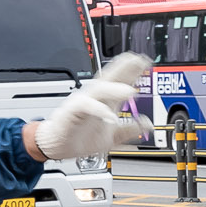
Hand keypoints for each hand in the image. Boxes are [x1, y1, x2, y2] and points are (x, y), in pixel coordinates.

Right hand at [31, 54, 149, 161]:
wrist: (58, 146)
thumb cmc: (80, 137)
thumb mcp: (112, 137)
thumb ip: (129, 130)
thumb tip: (147, 126)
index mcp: (106, 100)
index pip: (120, 81)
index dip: (133, 71)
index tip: (147, 62)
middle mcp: (95, 98)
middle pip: (110, 78)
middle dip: (124, 68)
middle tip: (137, 60)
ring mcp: (84, 102)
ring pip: (99, 90)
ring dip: (115, 89)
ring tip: (130, 91)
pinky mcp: (72, 111)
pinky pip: (86, 106)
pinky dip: (99, 111)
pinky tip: (111, 118)